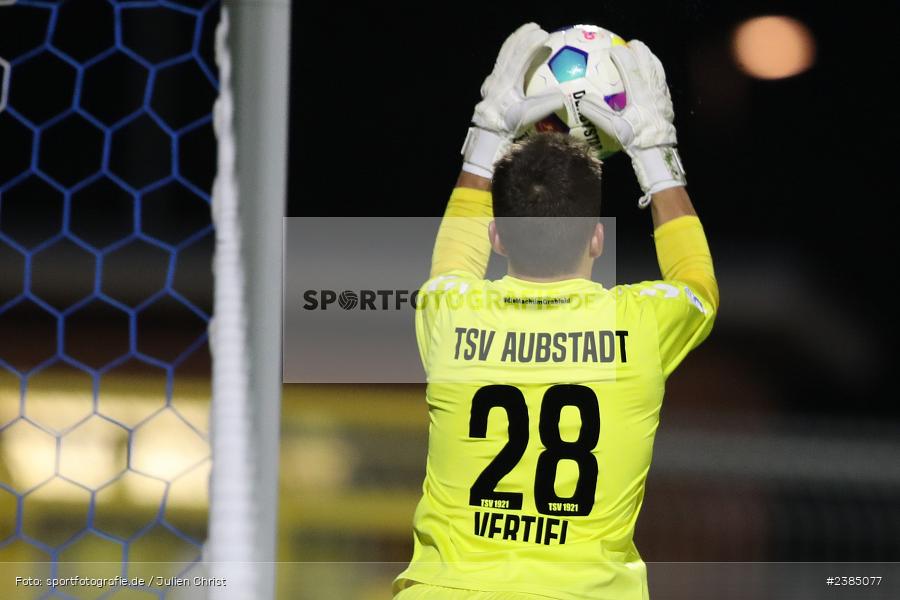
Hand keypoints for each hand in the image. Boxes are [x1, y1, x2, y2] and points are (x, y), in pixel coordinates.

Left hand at [461, 23, 564, 177]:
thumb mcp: (527, 116)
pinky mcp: (491, 85)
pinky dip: (511, 56)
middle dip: (523, 36)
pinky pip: (502, 64)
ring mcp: (492, 81)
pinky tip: (520, 56)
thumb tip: (562, 96)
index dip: (532, 44)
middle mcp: (497, 78)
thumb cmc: (507, 127)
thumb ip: (544, 104)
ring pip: (504, 55)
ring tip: (528, 35)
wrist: (487, 137)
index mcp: (506, 82)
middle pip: (509, 50)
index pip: (520, 56)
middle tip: (537, 28)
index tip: (544, 35)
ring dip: (516, 43)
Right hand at [578, 40, 685, 206]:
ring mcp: (662, 95)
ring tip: (644, 53)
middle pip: (647, 62)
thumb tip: (582, 101)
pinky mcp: (667, 102)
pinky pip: (662, 81)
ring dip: (650, 58)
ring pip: (657, 70)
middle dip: (639, 50)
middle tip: (630, 44)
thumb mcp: (614, 128)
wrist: (658, 151)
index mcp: (639, 94)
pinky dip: (657, 73)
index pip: (630, 68)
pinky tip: (652, 74)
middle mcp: (652, 90)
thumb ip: (597, 113)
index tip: (612, 49)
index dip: (621, 55)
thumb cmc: (635, 140)